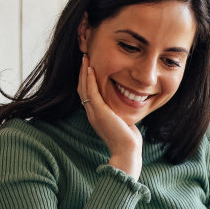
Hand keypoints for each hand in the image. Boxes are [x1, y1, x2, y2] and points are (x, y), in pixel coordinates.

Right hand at [78, 56, 142, 176]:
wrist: (127, 151)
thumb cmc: (128, 139)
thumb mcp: (122, 121)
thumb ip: (119, 112)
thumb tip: (127, 103)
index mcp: (95, 116)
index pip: (87, 94)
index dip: (86, 80)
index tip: (89, 67)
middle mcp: (91, 113)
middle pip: (82, 88)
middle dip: (83, 72)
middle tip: (85, 57)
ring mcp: (94, 113)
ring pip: (84, 88)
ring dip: (85, 72)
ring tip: (86, 58)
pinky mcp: (99, 112)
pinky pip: (92, 92)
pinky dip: (90, 80)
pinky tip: (91, 69)